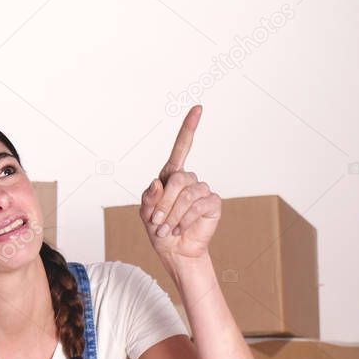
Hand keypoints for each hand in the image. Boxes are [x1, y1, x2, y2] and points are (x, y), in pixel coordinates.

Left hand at [139, 105, 221, 261]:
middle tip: (156, 222)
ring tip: (166, 230)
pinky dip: (185, 220)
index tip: (198, 108)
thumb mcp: (146, 214)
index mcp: (171, 176)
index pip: (181, 148)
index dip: (189, 128)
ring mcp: (202, 190)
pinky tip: (180, 229)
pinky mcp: (212, 204)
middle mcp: (189, 180)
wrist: (174, 250)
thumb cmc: (159, 230)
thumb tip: (158, 183)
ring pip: (188, 195)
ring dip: (173, 214)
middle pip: (179, 178)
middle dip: (164, 202)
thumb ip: (149, 198)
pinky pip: (198, 206)